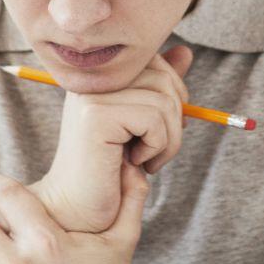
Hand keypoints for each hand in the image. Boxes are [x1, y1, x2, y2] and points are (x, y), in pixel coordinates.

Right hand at [31, 44, 192, 233]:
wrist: (77, 211)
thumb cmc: (110, 171)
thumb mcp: (142, 124)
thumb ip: (160, 88)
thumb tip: (185, 52)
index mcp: (101, 75)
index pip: (155, 60)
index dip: (173, 93)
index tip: (162, 128)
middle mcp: (93, 78)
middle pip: (163, 77)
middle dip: (175, 118)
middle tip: (156, 150)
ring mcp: (91, 94)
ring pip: (164, 100)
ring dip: (168, 139)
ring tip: (146, 159)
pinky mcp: (96, 116)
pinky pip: (154, 119)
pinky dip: (157, 147)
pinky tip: (135, 162)